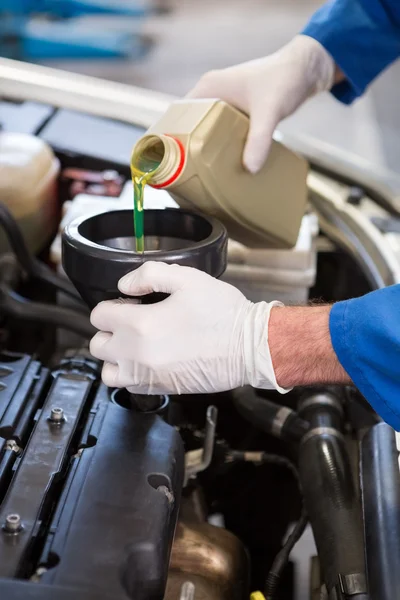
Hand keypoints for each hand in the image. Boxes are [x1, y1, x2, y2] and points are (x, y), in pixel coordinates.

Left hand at [89, 262, 284, 395]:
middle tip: (132, 322)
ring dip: (115, 357)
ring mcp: (147, 376)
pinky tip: (149, 360)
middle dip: (110, 330)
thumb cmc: (223, 313)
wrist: (250, 348)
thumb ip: (148, 275)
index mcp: (139, 324)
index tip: (129, 303)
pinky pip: (129, 387)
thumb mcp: (188, 278)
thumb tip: (125, 285)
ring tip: (134, 345)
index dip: (113, 305)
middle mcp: (136, 354)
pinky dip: (131, 374)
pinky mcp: (161, 389)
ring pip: (108, 371)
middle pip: (98, 345)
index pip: (99, 316)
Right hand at [187, 34, 334, 172]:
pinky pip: (222, 132)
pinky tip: (227, 164)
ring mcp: (225, 102)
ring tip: (205, 174)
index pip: (179, 115)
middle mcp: (212, 94)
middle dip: (190, 149)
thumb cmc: (285, 79)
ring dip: (207, 149)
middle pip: (191, 126)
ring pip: (207, 130)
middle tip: (189, 174)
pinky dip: (223, 146)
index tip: (173, 161)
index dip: (173, 137)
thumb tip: (250, 169)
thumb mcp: (269, 111)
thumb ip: (259, 139)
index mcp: (209, 88)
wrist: (307, 69)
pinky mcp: (238, 111)